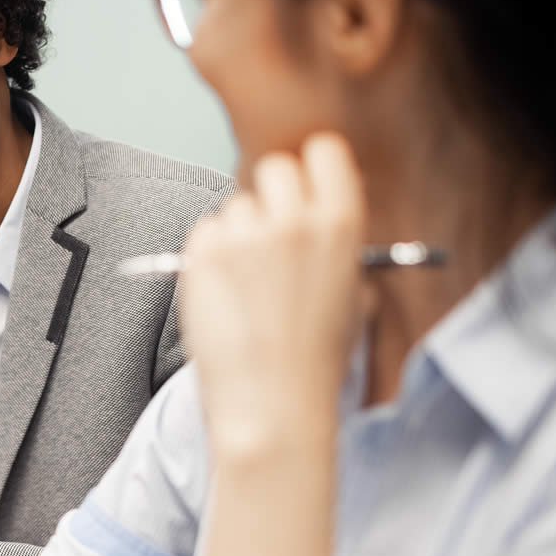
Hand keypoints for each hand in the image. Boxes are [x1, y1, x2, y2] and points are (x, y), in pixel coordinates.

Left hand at [178, 133, 367, 460]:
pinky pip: (204, 230)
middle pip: (274, 169)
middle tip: (269, 239)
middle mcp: (293, 220)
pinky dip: (209, 254)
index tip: (305, 186)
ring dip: (238, 233)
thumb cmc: (315, 360)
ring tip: (248, 286)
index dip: (311, 169)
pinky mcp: (202, 252)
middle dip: (271, 197)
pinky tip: (225, 293)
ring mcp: (244, 234)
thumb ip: (336, 243)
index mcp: (341, 224)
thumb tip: (317, 210)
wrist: (272, 405)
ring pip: (235, 205)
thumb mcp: (353, 293)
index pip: (323, 150)